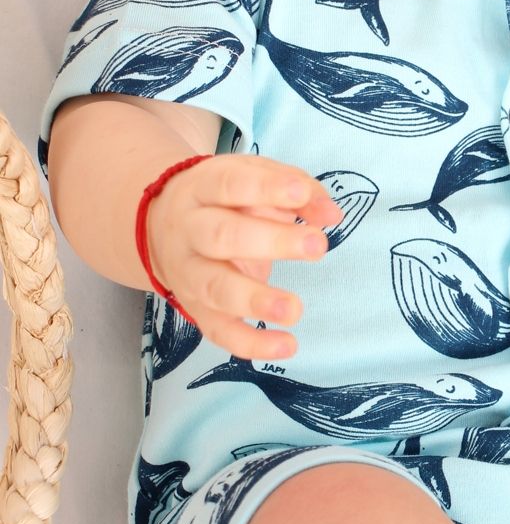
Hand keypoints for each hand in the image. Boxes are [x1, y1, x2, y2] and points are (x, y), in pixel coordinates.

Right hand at [143, 153, 342, 358]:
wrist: (164, 226)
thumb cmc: (227, 199)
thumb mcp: (257, 178)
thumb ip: (298, 190)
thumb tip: (331, 214)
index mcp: (203, 187)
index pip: (231, 184)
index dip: (266, 187)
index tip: (301, 193)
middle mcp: (189, 230)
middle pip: (221, 236)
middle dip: (271, 242)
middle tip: (316, 245)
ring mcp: (188, 273)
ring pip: (215, 288)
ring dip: (255, 300)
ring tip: (295, 309)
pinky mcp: (195, 309)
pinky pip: (219, 330)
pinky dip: (251, 343)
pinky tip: (286, 345)